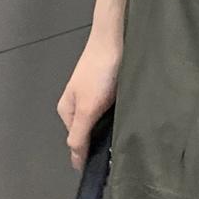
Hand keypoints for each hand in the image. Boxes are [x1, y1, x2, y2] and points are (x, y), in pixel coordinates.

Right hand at [57, 31, 121, 172]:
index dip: (91, 152)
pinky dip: (119, 111)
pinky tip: (131, 112)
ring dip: (113, 124)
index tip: (110, 161)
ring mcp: (93, 92)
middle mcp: (77, 102)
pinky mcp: (108, 84)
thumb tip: (75, 163)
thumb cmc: (100, 73)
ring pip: (101, 118)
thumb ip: (79, 136)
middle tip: (122, 144)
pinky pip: (111, 106)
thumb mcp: (87, 108)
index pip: (76, 142)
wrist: (115, 36)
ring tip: (129, 129)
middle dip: (103, 138)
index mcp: (67, 110)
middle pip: (89, 130)